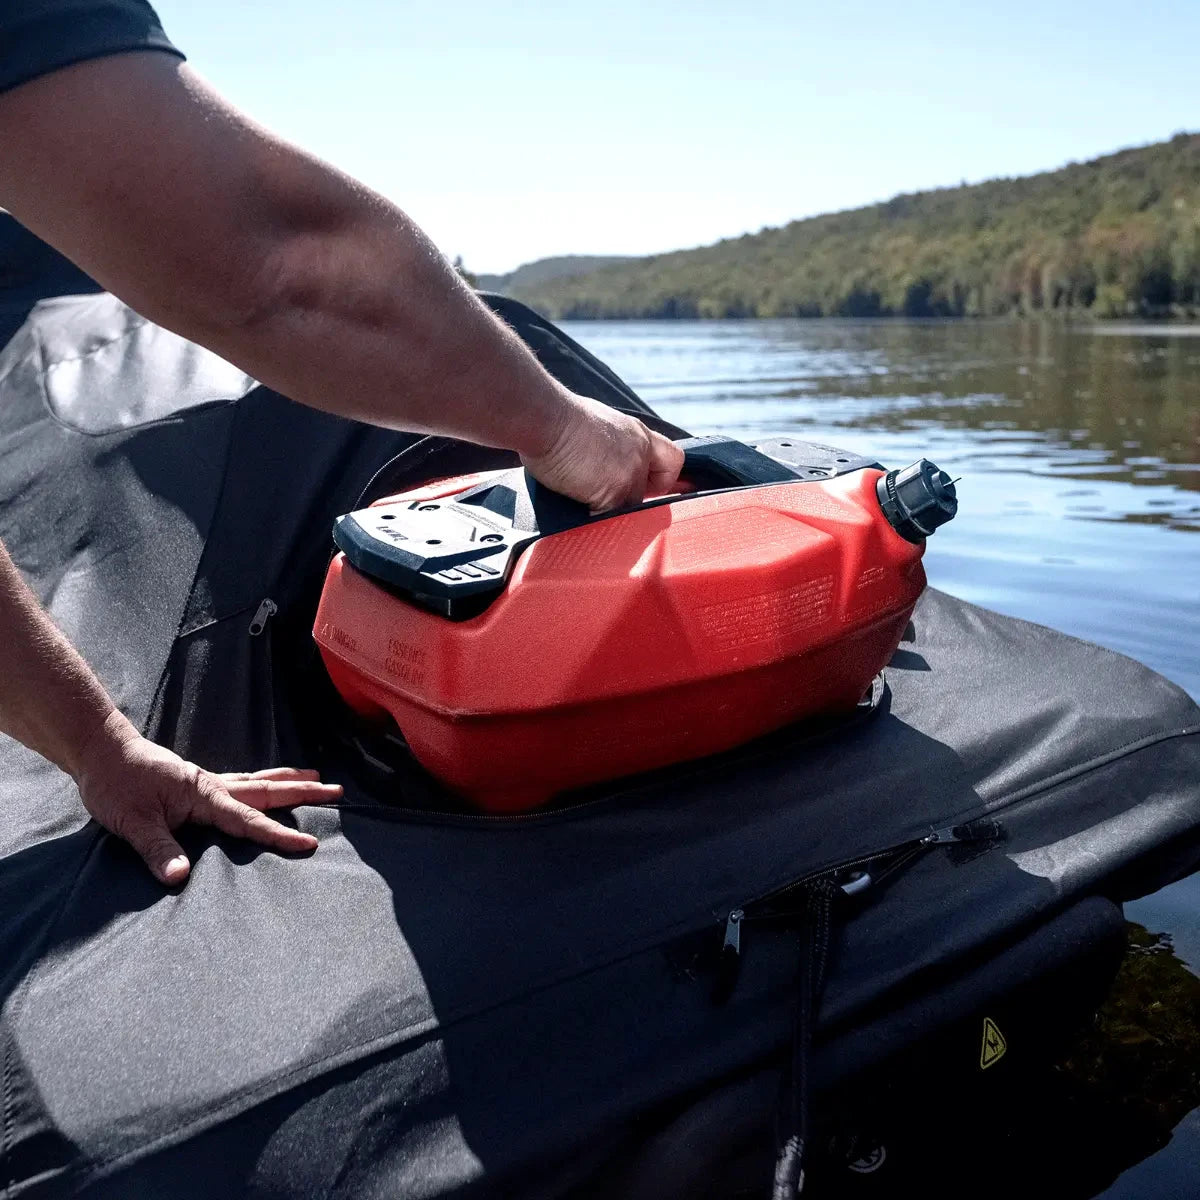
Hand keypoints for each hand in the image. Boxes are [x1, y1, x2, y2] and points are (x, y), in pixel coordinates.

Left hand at [73, 712, 341, 884]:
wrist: (100, 752)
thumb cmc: (115, 785)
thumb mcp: (132, 822)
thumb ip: (157, 849)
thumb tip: (180, 877)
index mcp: (204, 795)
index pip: (249, 820)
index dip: (278, 834)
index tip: (309, 844)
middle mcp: (212, 785)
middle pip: (267, 791)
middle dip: (303, 793)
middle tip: (337, 791)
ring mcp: (206, 782)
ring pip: (257, 781)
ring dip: (288, 781)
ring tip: (316, 777)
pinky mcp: (196, 783)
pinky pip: (241, 782)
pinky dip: (264, 780)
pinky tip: (267, 782)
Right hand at [521, 395, 684, 511]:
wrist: (545, 419)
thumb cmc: (557, 419)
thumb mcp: (597, 424)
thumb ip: (610, 445)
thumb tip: (601, 462)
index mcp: (638, 435)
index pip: (672, 461)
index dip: (662, 479)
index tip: (648, 489)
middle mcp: (640, 453)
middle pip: (648, 494)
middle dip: (626, 500)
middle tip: (601, 496)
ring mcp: (630, 474)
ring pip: (628, 509)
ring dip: (607, 510)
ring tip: (581, 498)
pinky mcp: (614, 493)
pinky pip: (609, 519)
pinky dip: (591, 518)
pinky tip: (575, 506)